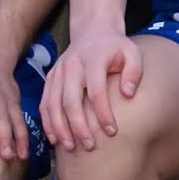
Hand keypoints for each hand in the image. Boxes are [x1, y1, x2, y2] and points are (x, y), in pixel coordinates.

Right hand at [40, 30, 140, 154]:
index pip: (96, 90)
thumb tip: (128, 94)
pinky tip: (54, 138)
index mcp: (92, 59)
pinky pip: (44, 102)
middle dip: (78, 126)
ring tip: (70, 147)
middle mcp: (71, 65)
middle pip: (70, 100)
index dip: (103, 113)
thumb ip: (134, 72)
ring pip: (53, 103)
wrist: (93, 32)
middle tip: (89, 146)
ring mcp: (58, 72)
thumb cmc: (116, 48)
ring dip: (60, 127)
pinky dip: (47, 121)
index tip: (112, 132)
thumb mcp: (132, 53)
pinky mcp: (50, 78)